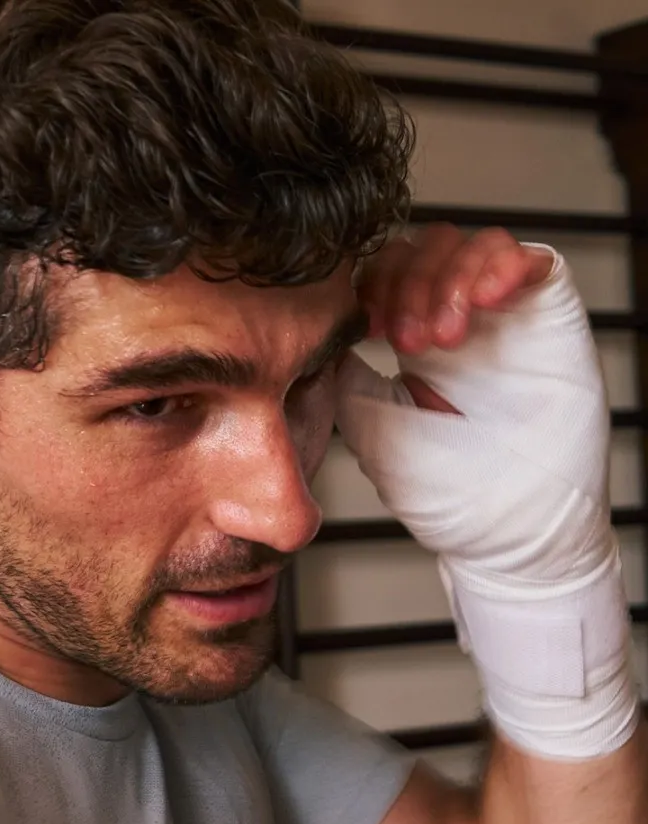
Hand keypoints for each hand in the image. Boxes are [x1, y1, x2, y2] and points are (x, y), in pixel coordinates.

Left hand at [335, 228, 636, 758]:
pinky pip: (533, 260)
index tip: (369, 329)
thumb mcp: (372, 429)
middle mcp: (461, 324)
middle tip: (406, 339)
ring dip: (449, 278)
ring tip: (444, 337)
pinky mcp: (550, 323)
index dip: (374, 285)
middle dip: (408, 282)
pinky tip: (487, 298)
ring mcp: (505, 321)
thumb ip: (346, 378)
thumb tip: (316, 336)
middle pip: (426, 249)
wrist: (506, 536)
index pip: (389, 274)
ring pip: (472, 245)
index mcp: (416, 344)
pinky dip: (504, 264)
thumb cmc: (446, 494)